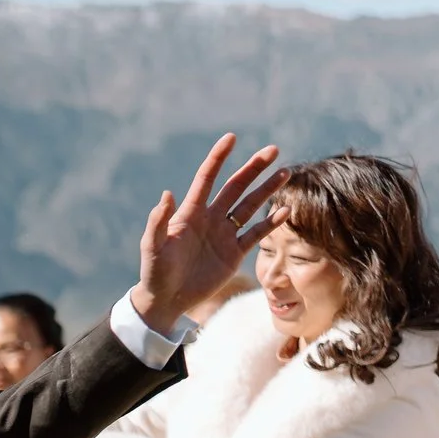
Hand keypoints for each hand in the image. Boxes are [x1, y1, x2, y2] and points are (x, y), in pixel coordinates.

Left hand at [130, 134, 287, 334]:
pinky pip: (255, 234)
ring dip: (267, 190)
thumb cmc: (154, 272)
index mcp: (190, 213)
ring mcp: (224, 235)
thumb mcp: (152, 246)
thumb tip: (167, 194)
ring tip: (285, 172)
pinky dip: (270, 223)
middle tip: (273, 150)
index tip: (231, 138)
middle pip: (235, 187)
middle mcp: (210, 219)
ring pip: (249, 206)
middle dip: (253, 168)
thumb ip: (158, 221)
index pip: (206, 179)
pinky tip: (285, 210)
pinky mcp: (234, 254)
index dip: (218, 158)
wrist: (166, 299)